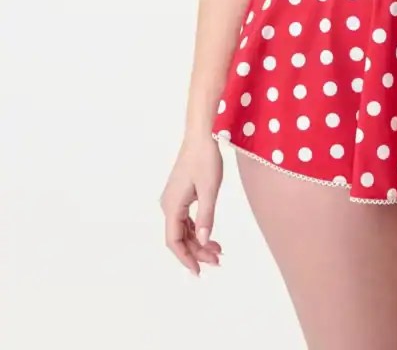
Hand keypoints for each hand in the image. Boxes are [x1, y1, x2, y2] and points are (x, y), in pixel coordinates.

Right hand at [159, 134, 223, 275]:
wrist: (201, 136)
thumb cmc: (205, 159)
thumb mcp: (210, 189)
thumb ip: (206, 217)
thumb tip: (202, 241)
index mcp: (172, 206)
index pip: (174, 241)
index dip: (185, 258)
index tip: (198, 271)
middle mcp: (169, 205)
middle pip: (180, 237)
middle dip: (197, 252)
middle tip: (217, 261)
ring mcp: (174, 200)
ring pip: (184, 229)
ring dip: (198, 242)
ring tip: (217, 251)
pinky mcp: (181, 194)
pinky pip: (186, 219)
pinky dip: (198, 230)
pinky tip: (210, 236)